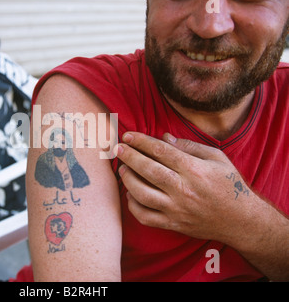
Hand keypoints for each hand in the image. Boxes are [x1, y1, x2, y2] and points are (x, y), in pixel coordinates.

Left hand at [116, 132, 257, 244]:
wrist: (241, 221)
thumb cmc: (229, 185)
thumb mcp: (216, 158)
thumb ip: (189, 146)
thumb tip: (163, 137)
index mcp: (194, 170)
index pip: (161, 151)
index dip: (141, 141)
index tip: (128, 135)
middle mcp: (183, 189)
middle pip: (148, 170)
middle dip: (129, 157)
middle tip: (118, 148)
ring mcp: (176, 209)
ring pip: (142, 194)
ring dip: (128, 180)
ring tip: (123, 169)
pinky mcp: (173, 224)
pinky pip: (146, 217)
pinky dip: (133, 206)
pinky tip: (130, 194)